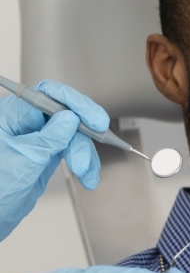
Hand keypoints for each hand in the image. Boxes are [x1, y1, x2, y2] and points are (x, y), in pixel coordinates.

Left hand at [0, 79, 108, 239]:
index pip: (47, 95)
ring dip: (85, 155)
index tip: (95, 120)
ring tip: (86, 175)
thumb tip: (70, 118)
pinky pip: (72, 150)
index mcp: (10, 115)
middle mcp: (24, 123)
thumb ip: (48, 139)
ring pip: (73, 135)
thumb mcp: (22, 163)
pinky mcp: (46, 154)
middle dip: (81, 139)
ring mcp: (36, 138)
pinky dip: (84, 163)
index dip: (75, 104)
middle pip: (65, 116)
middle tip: (85, 160)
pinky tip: (87, 176)